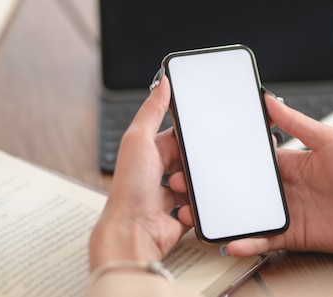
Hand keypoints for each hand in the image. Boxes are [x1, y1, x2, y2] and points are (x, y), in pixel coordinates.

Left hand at [89, 71, 188, 270]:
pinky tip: (184, 209)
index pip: (176, 135)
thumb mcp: (138, 138)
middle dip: (194, 163)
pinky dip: (195, 208)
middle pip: (190, 160)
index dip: (189, 133)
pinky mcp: (181, 215)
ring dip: (194, 186)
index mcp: (149, 151)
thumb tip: (163, 81)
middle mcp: (158, 172)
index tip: (203, 130)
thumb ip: (153, 109)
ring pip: (197, 183)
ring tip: (181, 189)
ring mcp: (169, 195)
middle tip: (191, 165)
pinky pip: (200, 207)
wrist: (133, 231)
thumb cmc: (129, 188)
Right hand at [174, 92, 332, 255]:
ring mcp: (284, 213)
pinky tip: (229, 241)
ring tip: (193, 214)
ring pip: (243, 214)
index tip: (198, 154)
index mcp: (287, 164)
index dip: (222, 159)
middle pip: (237, 188)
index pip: (248, 160)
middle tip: (183, 184)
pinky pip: (263, 239)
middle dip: (210, 187)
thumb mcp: (328, 140)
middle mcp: (281, 189)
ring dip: (219, 215)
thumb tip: (271, 99)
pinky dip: (246, 242)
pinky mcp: (291, 235)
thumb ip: (297, 122)